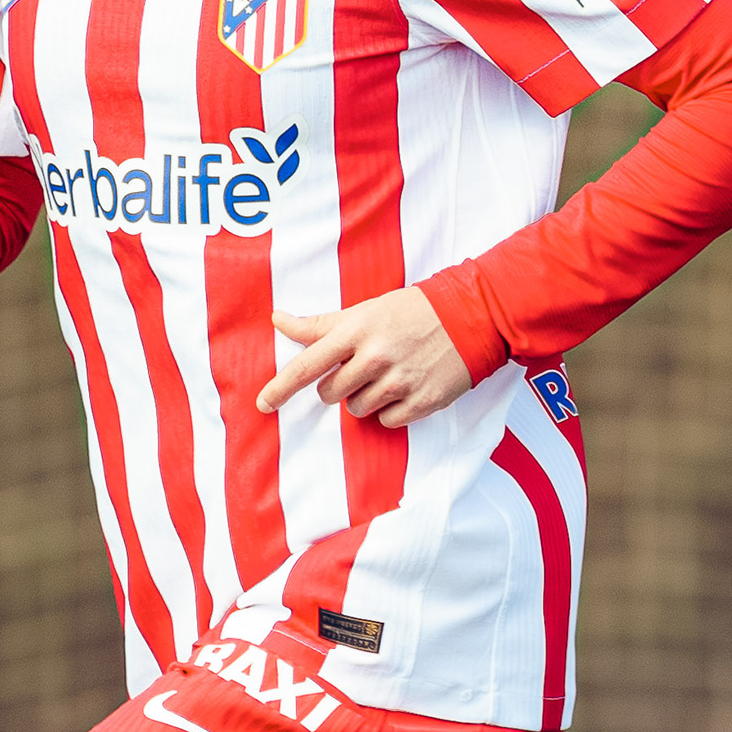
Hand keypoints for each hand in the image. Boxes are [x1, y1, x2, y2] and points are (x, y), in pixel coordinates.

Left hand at [258, 290, 470, 426]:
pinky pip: (386, 421)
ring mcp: (399, 381)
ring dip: (365, 397)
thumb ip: (320, 324)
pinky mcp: (422, 401)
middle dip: (338, 385)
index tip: (263, 404)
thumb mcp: (364, 311)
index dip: (281, 388)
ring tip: (388, 374)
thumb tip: (277, 320)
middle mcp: (375, 357)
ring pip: (356, 410)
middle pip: (329, 394)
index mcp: (356, 331)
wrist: (469, 317)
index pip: (307, 366)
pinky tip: (405, 387)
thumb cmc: (409, 312)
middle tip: (362, 367)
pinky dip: (390, 409)